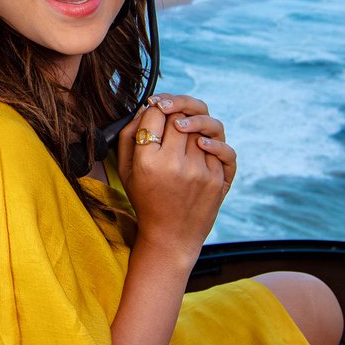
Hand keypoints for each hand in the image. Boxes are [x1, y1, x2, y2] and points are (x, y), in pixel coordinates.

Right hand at [116, 93, 236, 264]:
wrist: (170, 236)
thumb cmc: (145, 200)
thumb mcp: (125, 170)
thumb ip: (129, 135)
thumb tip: (145, 107)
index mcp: (148, 161)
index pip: (156, 114)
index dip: (155, 107)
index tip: (155, 111)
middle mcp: (174, 164)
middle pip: (179, 116)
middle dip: (174, 112)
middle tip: (170, 117)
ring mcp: (199, 171)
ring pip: (201, 127)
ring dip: (193, 125)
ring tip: (184, 131)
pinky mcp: (218, 178)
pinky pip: (219, 144)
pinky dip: (210, 141)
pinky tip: (201, 145)